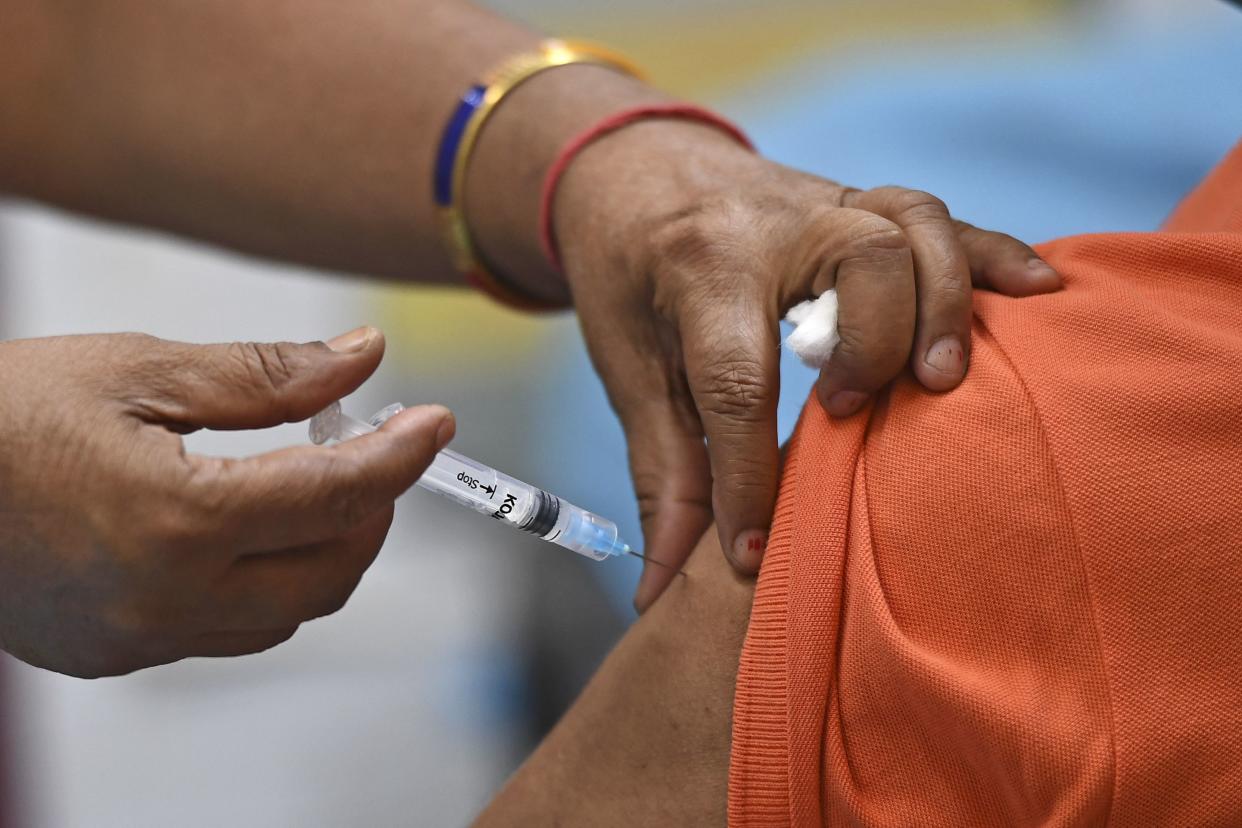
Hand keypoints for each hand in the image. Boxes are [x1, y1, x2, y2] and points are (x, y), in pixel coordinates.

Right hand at [0, 327, 451, 676]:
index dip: (402, 456)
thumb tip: (362, 358)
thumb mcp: (136, 369)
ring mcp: (138, 639)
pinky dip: (262, 581)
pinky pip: (227, 630)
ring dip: (322, 549)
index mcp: (178, 520)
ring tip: (308, 480)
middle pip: (331, 571)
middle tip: (368, 446)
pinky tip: (242, 528)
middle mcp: (166, 599)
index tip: (436, 423)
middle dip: (371, 509)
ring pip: (287, 612)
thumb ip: (265, 374)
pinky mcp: (113, 655)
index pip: (338, 495)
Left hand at [554, 121, 1060, 609]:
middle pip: (862, 263)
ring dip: (943, 304)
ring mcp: (829, 202)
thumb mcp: (627, 372)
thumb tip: (661, 592)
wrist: (634, 168)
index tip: (754, 559)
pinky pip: (948, 219)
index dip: (748, 483)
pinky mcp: (865, 204)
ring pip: (916, 226)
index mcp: (701, 266)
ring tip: (943, 381)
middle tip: (846, 413)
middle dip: (873, 348)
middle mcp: (776, 221)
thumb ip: (662, 478)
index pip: (739, 379)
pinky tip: (1037, 297)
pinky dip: (994, 256)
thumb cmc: (626, 279)